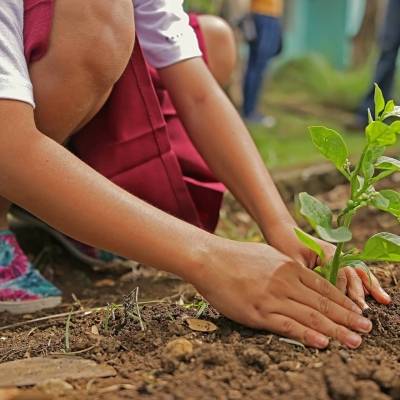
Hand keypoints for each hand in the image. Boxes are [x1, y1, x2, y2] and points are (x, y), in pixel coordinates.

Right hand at [191, 239, 371, 348]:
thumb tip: (302, 277)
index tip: (358, 312)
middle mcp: (286, 282)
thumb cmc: (237, 257)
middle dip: (347, 317)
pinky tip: (322, 343)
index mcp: (289, 267)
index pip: (324, 287)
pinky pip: (287, 325)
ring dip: (335, 330)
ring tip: (353, 341)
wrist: (210, 259)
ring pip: (310, 316)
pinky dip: (307, 335)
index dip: (343, 302)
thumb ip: (287, 267)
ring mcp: (272, 297)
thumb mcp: (268, 255)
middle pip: (323, 303)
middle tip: (366, 329)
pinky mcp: (258, 312)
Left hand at [266, 223, 390, 309]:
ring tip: (382, 300)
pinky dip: (366, 283)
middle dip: (359, 293)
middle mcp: (336, 254)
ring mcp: (338, 257)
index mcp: (326, 252)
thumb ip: (306, 276)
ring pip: (357, 273)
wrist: (282, 231)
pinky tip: (378, 294)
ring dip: (369, 287)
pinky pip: (354, 273)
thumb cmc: (284, 245)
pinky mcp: (337, 262)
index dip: (343, 290)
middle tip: (363, 310)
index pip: (340, 273)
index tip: (345, 307)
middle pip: (352, 274)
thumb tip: (314, 297)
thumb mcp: (292, 261)